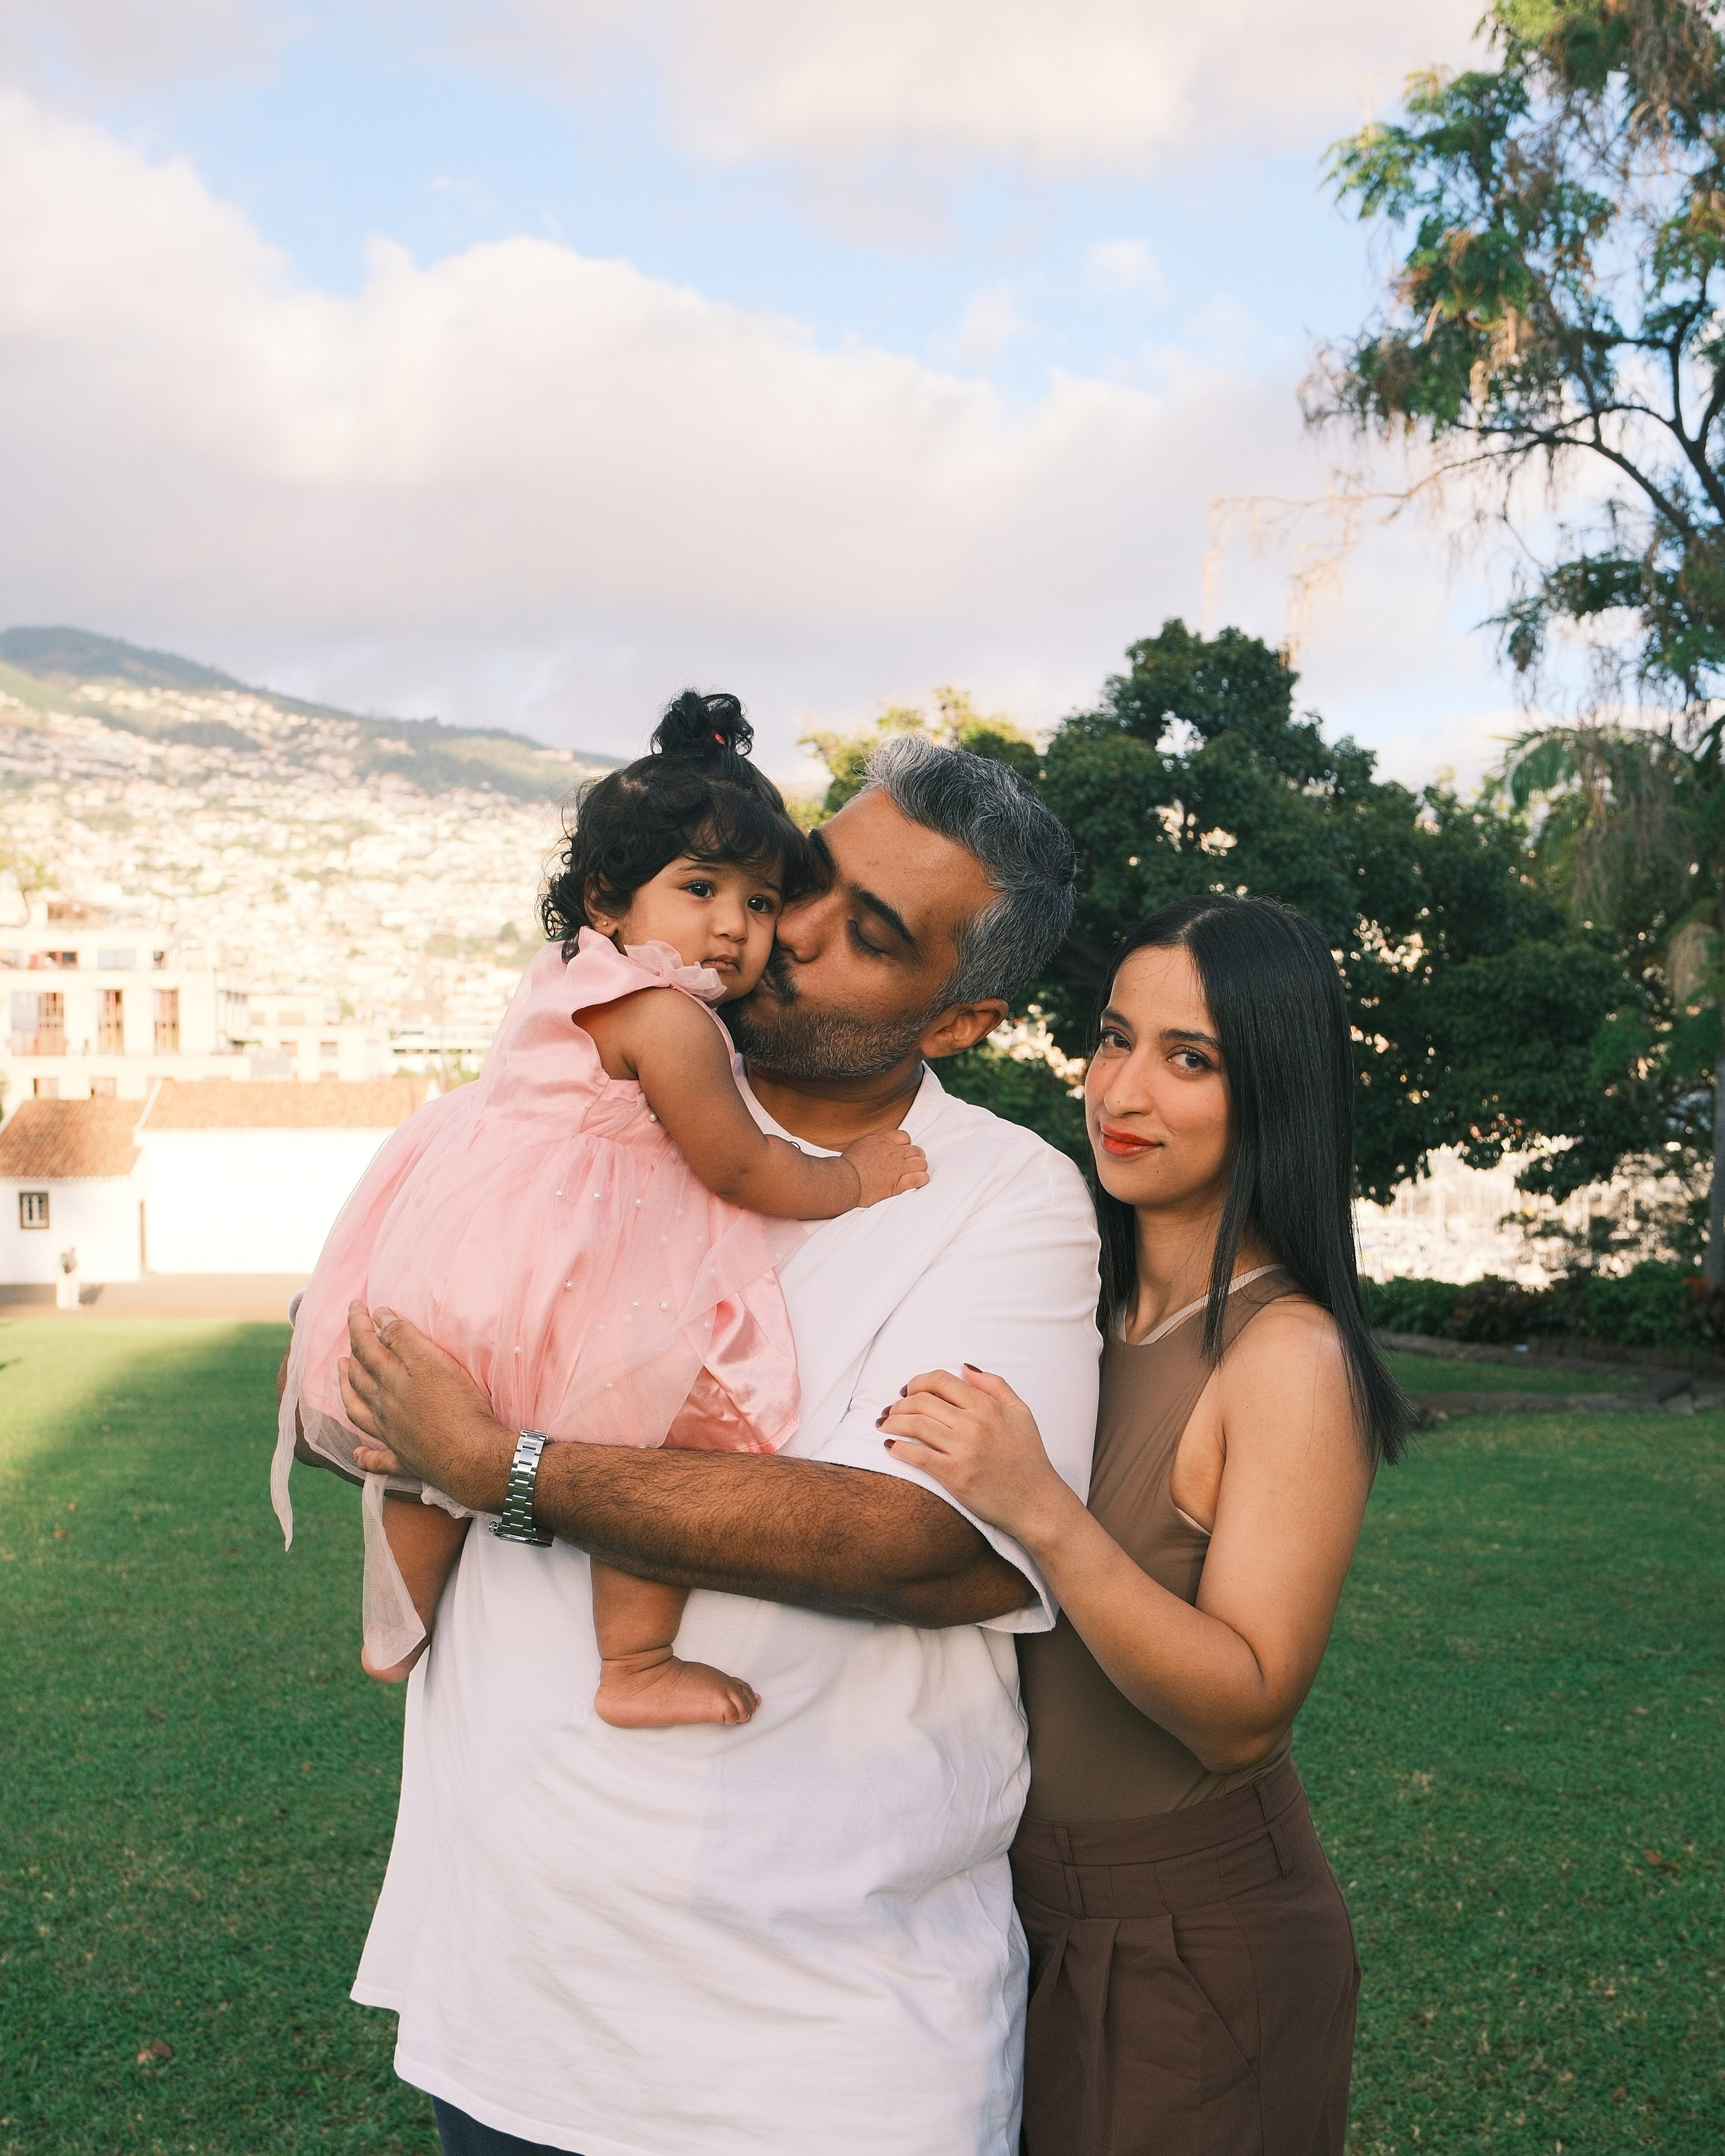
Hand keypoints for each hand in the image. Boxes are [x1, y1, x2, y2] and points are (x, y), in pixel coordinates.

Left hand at [338, 1303, 512, 1510]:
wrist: (472, 1458)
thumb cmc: (457, 1406)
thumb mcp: (432, 1362)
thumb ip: (403, 1339)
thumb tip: (379, 1317)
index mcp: (390, 1380)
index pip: (366, 1345)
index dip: (359, 1323)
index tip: (357, 1304)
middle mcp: (384, 1408)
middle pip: (359, 1376)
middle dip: (352, 1351)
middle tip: (351, 1334)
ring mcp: (392, 1436)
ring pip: (359, 1411)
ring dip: (346, 1391)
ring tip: (341, 1375)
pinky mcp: (406, 1460)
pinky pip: (378, 1460)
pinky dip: (365, 1456)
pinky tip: (358, 1453)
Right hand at [841, 1127, 929, 1206]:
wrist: (845, 1179)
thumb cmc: (848, 1164)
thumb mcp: (860, 1144)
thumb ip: (872, 1142)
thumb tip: (877, 1142)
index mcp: (883, 1142)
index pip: (904, 1137)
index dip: (906, 1144)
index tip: (903, 1151)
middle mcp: (893, 1153)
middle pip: (916, 1150)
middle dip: (916, 1156)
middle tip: (912, 1163)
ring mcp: (898, 1168)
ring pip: (921, 1163)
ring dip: (920, 1167)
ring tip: (916, 1172)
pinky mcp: (898, 1184)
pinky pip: (920, 1178)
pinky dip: (922, 1179)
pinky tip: (918, 1181)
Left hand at [878, 1365, 1073, 1545]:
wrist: (1037, 1502)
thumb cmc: (1029, 1458)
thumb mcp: (1022, 1413)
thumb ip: (995, 1385)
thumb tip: (965, 1368)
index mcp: (988, 1406)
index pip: (941, 1381)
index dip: (918, 1381)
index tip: (908, 1390)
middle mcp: (975, 1424)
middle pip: (922, 1401)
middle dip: (900, 1403)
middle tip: (891, 1410)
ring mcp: (964, 1450)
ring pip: (915, 1425)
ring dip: (893, 1422)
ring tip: (885, 1425)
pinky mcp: (955, 1475)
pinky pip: (918, 1456)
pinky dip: (898, 1448)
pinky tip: (890, 1447)